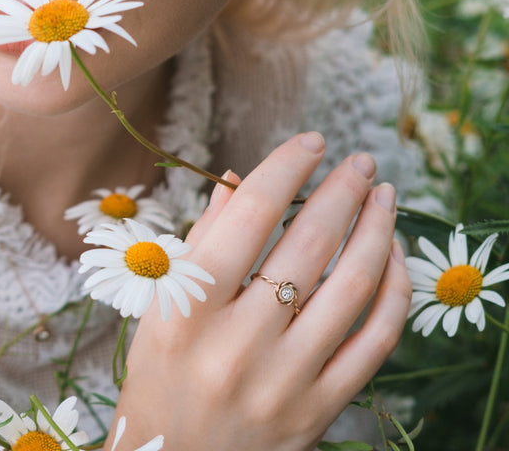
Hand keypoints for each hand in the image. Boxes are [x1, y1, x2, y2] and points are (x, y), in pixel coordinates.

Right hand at [111, 132, 410, 450]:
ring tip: (384, 196)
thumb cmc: (159, 375)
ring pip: (351, 286)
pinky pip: (373, 341)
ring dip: (377, 230)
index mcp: (188, 306)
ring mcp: (284, 380)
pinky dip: (391, 291)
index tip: (311, 142)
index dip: (287, 167)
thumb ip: (201, 238)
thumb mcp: (162, 303)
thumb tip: (237, 178)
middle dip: (342, 190)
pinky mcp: (319, 410)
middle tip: (361, 161)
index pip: (250, 214)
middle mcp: (238, 342)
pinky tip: (391, 257)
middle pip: (309, 243)